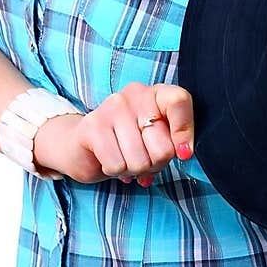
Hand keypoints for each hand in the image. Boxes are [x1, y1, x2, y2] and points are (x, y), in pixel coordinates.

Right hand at [33, 82, 194, 184]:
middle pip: (163, 147)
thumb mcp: (156, 140)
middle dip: (154, 165)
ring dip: (133, 170)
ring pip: (140, 161)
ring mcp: (112, 108)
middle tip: (143, 159)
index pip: (179, 101)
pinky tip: (109, 160)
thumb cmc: (128, 143)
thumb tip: (184, 152)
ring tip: (124, 159)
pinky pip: (117, 164)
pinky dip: (115, 171)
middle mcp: (134, 95)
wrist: (83, 146)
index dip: (184, 132)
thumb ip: (173, 143)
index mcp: (155, 94)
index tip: (183, 153)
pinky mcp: (92, 126)